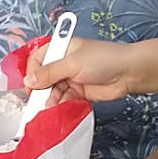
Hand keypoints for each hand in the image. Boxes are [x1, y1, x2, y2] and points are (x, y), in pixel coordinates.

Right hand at [25, 34, 157, 101]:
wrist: (128, 73)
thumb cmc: (103, 59)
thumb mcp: (72, 63)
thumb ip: (49, 73)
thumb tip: (28, 81)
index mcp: (60, 48)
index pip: (37, 59)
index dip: (32, 73)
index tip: (30, 86)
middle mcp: (63, 63)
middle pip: (42, 78)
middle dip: (40, 90)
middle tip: (37, 101)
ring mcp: (70, 78)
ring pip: (51, 91)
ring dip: (49, 100)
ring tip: (49, 107)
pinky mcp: (77, 92)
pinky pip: (62, 100)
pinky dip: (59, 105)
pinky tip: (57, 110)